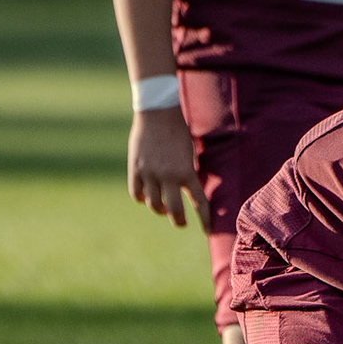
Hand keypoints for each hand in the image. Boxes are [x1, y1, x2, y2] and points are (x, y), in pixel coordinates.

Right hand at [127, 106, 204, 226]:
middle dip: (179, 220)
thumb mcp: (191, 153)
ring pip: (153, 205)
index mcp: (187, 172)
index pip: (199, 203)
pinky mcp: (135, 169)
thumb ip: (190, 173)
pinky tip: (147, 197)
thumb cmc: (179, 131)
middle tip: (181, 222)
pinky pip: (137, 194)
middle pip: (174, 210)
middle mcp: (168, 176)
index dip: (204, 219)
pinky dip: (142, 198)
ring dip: (160, 209)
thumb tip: (193, 192)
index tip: (207, 231)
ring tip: (164, 208)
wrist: (158, 112)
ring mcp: (150, 173)